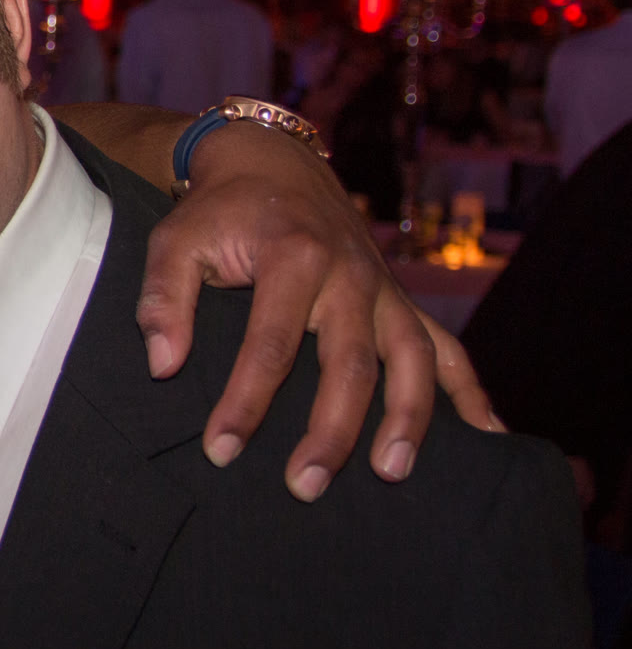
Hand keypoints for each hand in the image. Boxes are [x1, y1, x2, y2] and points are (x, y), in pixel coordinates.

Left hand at [138, 122, 501, 501]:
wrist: (271, 163)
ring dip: (408, 420)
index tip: (221, 450)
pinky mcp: (401, 298)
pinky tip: (486, 435)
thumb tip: (163, 366)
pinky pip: (447, 346)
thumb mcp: (174, 240)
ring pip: (412, 359)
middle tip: (305, 486)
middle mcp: (351, 273)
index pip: (271, 345)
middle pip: (351, 364)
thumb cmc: (218, 211)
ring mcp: (384, 288)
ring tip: (391, 474)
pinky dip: (470, 390)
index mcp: (293, 255)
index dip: (246, 403)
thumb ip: (162, 299)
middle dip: (330, 431)